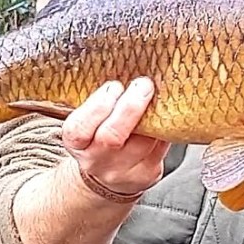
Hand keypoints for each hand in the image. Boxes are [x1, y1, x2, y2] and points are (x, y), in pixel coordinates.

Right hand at [61, 77, 169, 196]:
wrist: (105, 177)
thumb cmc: (97, 138)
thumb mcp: (88, 123)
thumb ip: (99, 103)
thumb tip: (124, 67)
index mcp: (77, 144)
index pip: (79, 128)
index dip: (98, 105)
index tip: (114, 86)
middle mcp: (96, 161)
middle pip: (112, 136)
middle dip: (130, 106)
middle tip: (143, 85)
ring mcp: (122, 172)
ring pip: (143, 142)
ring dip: (153, 114)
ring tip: (157, 95)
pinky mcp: (147, 174)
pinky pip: (161, 147)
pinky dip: (166, 126)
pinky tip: (165, 113)